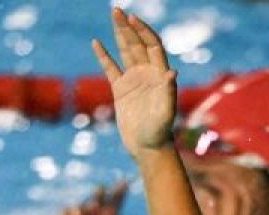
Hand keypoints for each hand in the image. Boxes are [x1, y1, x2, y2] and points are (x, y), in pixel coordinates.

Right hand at [92, 8, 176, 162]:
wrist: (148, 147)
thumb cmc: (160, 132)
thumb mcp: (165, 113)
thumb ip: (168, 92)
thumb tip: (172, 73)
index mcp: (159, 75)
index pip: (152, 46)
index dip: (143, 32)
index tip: (132, 20)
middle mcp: (148, 73)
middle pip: (138, 44)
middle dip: (128, 27)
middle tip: (117, 10)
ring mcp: (134, 80)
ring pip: (126, 51)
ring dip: (120, 34)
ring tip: (113, 15)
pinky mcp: (121, 90)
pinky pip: (111, 69)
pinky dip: (104, 56)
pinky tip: (96, 43)